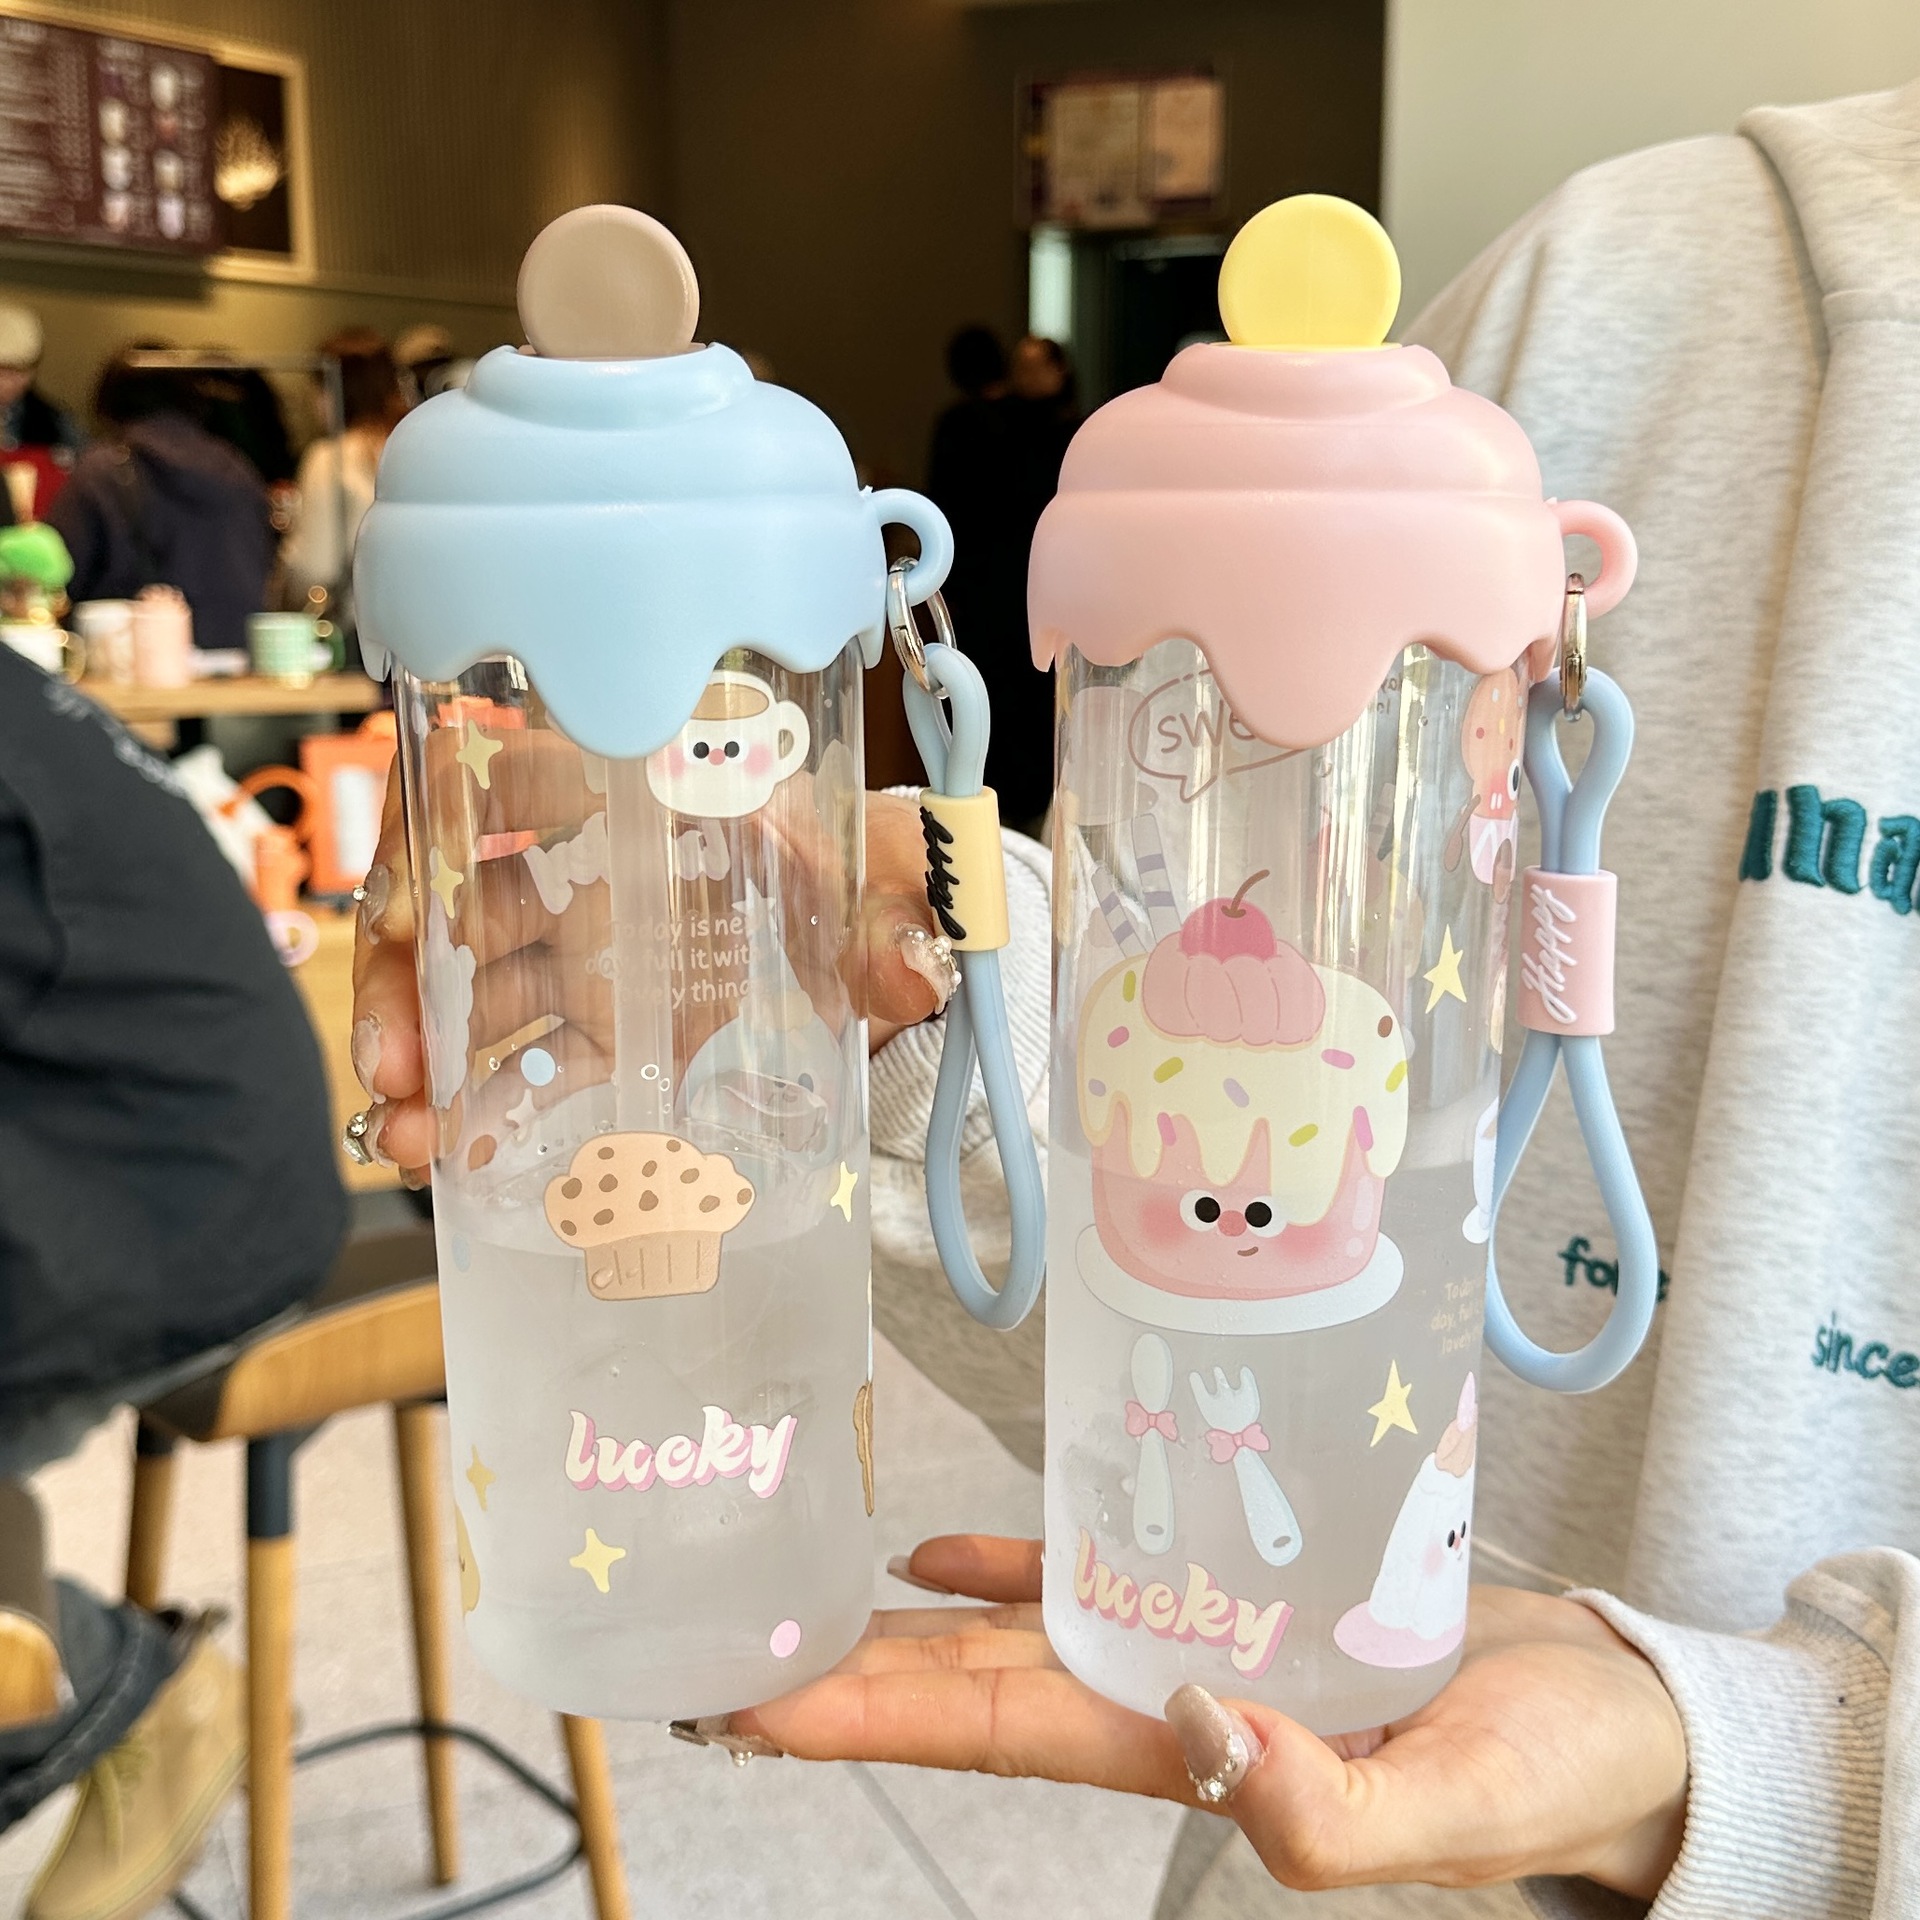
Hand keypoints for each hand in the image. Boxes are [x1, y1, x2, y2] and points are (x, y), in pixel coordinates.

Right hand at [349, 752, 945, 1180]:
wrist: (884, 936)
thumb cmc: (871, 875)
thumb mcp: (894, 877)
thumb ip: (904, 911)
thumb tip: (916, 964)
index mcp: (644, 799)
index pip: (501, 784)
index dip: (431, 840)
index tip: (402, 913)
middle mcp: (596, 869)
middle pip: (457, 902)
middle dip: (403, 979)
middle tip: (393, 1062)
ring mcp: (590, 952)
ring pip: (472, 991)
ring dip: (424, 1059)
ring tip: (406, 1140)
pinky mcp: (608, 1027)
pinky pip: (529, 1062)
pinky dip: (485, 1106)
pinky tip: (454, 1157)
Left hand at [731, 1535, 1688, 1899]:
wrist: (1610, 1716)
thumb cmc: (1547, 1768)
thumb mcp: (1454, 1810)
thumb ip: (1327, 1811)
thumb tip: (1194, 1737)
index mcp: (1186, 1756)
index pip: (989, 1727)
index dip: (865, 1713)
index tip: (748, 1695)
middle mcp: (1160, 1699)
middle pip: (968, 1680)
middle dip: (847, 1669)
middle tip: (722, 1642)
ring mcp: (1186, 1641)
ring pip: (1012, 1625)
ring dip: (904, 1617)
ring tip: (801, 1591)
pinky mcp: (1231, 1588)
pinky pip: (1089, 1572)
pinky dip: (1006, 1561)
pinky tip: (930, 1546)